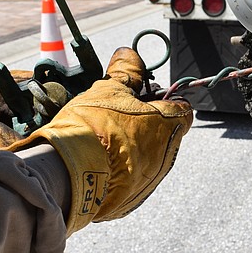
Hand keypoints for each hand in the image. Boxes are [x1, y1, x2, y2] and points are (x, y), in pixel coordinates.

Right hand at [7, 47, 192, 234]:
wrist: (69, 174)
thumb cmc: (92, 126)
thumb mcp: (108, 89)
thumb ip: (126, 72)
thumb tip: (130, 53)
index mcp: (167, 124)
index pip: (182, 109)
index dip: (165, 100)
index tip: (144, 97)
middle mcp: (167, 154)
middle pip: (166, 133)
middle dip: (147, 124)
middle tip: (118, 117)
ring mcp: (152, 179)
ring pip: (150, 157)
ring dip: (134, 148)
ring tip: (104, 141)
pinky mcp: (134, 199)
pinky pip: (134, 179)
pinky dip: (122, 171)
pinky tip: (100, 163)